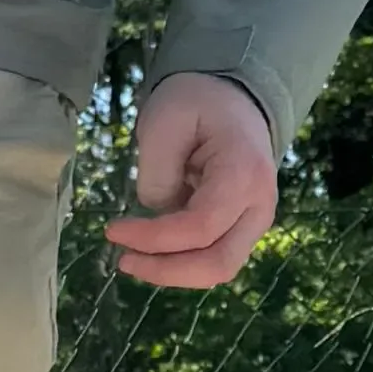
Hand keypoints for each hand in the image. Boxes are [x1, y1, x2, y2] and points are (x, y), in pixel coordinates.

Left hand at [105, 73, 278, 290]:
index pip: (200, 227)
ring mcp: (255, 221)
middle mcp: (260, 206)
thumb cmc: (197, 103)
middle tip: (123, 260)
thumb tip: (156, 216)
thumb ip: (157, 174)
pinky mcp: (241, 229)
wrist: (231, 100)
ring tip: (132, 257)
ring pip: (218, 269)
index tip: (112, 230)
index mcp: (244, 174)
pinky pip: (212, 258)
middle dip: (166, 271)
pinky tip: (151, 250)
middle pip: (218, 263)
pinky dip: (181, 262)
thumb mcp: (165, 122)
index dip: (154, 238)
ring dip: (173, 271)